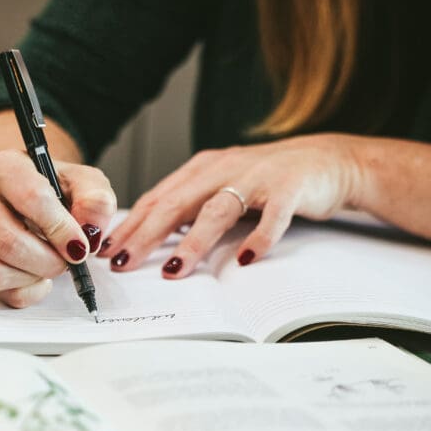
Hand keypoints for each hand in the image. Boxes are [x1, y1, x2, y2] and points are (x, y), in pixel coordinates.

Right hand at [0, 150, 115, 306]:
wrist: (38, 198)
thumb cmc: (60, 190)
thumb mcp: (86, 183)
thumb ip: (96, 200)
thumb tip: (90, 231)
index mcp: (5, 168)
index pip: (32, 198)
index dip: (60, 228)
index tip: (81, 246)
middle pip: (9, 241)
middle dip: (49, 261)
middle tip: (70, 259)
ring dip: (32, 276)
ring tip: (51, 264)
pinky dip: (25, 290)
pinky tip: (38, 276)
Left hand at [98, 134, 362, 275]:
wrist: (325, 161)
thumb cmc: (266, 180)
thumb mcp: (220, 186)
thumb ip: (188, 206)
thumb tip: (144, 239)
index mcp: (201, 170)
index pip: (155, 199)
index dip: (129, 226)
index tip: (105, 251)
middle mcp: (223, 170)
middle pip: (175, 204)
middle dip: (145, 236)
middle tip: (123, 264)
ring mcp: (256, 178)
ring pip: (217, 211)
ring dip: (193, 242)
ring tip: (174, 269)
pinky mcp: (289, 190)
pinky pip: (272, 217)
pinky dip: (259, 237)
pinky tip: (245, 259)